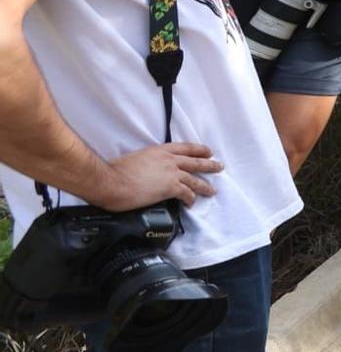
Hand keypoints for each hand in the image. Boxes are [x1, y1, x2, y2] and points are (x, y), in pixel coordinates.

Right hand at [100, 142, 221, 209]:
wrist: (110, 181)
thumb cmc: (114, 171)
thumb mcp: (135, 158)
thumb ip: (147, 162)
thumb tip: (147, 170)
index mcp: (159, 150)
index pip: (184, 147)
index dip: (198, 149)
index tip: (208, 151)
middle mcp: (169, 160)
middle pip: (195, 162)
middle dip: (209, 164)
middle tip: (219, 166)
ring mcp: (171, 173)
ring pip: (195, 179)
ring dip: (205, 186)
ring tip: (213, 190)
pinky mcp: (170, 188)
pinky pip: (186, 193)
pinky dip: (190, 199)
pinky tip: (192, 203)